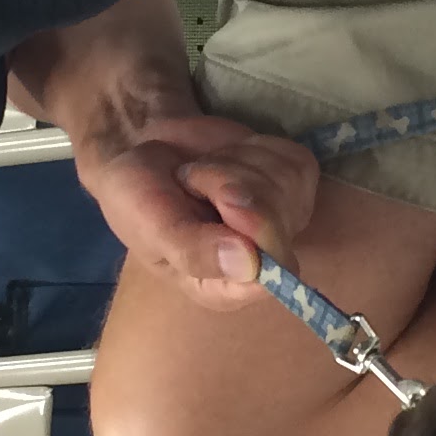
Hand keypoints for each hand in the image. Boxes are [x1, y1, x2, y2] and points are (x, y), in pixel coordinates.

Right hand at [76, 113, 320, 310]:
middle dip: (233, 186)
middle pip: (280, 224)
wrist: (141, 149)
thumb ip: (194, 250)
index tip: (223, 202)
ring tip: (203, 171)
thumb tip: (251, 265)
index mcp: (225, 286)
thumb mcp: (152, 228)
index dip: (255, 235)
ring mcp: (282, 219)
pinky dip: (258, 148)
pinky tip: (228, 156)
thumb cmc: (138, 198)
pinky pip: (296, 161)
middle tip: (193, 181)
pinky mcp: (293, 183)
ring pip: (288, 185)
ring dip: (237, 164)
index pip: (270, 278)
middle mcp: (260, 260)